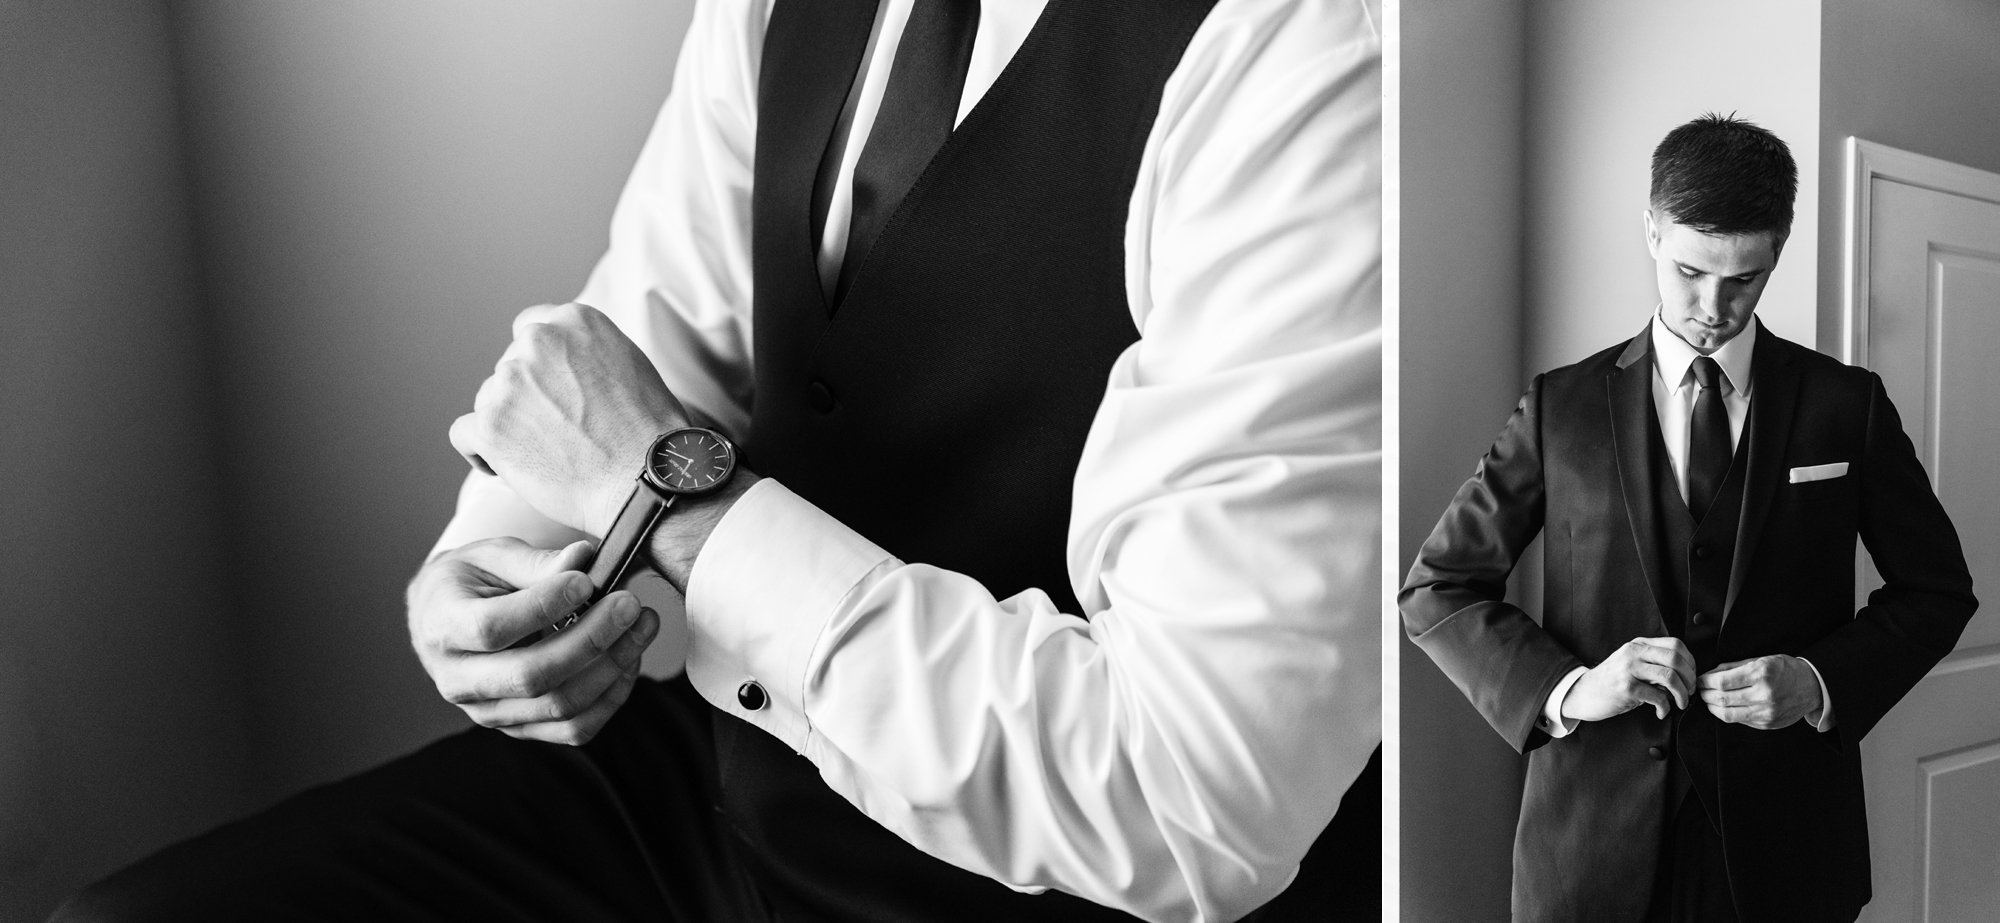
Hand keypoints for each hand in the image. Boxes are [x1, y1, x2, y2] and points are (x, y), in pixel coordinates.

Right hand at [407, 537, 659, 744]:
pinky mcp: (520, 727)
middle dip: (591, 640)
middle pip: (532, 675)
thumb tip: (583, 559)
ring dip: (612, 668)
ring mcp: (490, 712)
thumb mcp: (492, 556)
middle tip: (629, 604)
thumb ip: (536, 561)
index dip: (544, 606)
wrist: (445, 619)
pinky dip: (611, 696)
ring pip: (560, 707)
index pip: (492, 628)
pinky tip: (629, 659)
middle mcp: (459, 680)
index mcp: (442, 628)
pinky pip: (574, 729)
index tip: (586, 581)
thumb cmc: (471, 581)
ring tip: (642, 626)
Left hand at [449, 303, 687, 536]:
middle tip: (560, 431)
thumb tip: (560, 367)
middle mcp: (538, 341)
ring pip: (489, 400)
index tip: (554, 391)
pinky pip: (464, 434)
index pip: (532, 329)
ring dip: (509, 424)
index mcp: (575, 319)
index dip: (542, 365)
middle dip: (527, 396)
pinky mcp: (490, 425)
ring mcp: (510, 382)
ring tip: (548, 454)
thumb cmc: (648, 433)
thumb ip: (586, 352)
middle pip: (510, 366)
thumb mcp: (629, 364)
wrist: (646, 478)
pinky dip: (482, 452)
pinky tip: (509, 466)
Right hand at [1561, 637, 1695, 721]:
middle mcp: (1634, 653)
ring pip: (1670, 676)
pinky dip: (1665, 708)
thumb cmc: (1611, 683)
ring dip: (1682, 694)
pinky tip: (1661, 713)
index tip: (1690, 677)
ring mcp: (1629, 669)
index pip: (1675, 644)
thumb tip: (1684, 676)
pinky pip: (1657, 696)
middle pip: (1676, 658)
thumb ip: (1654, 664)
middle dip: (1690, 679)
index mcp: (1638, 645)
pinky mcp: (1626, 688)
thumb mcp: (1631, 665)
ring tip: (1680, 703)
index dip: (1690, 662)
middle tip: (1689, 692)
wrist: (1582, 693)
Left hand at [1697, 655, 1822, 729]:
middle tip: (1700, 689)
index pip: (1721, 682)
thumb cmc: (1785, 670)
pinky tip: (1725, 706)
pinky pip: (1739, 721)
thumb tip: (1710, 674)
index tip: (1700, 679)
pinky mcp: (1766, 724)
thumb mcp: (1760, 660)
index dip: (1705, 681)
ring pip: (1727, 715)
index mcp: (1761, 674)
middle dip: (1705, 694)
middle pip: (1721, 699)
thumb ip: (1734, 667)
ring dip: (1712, 707)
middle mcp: (1763, 695)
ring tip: (1709, 699)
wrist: (1812, 687)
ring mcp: (1766, 712)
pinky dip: (1728, 713)